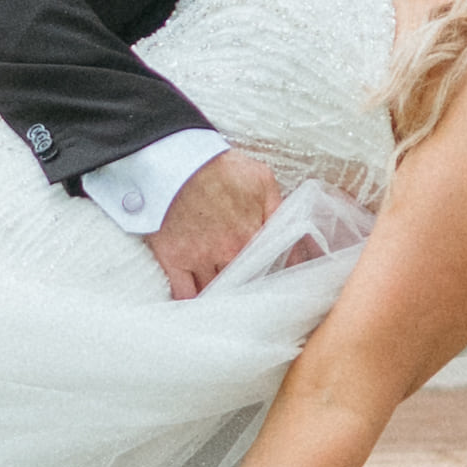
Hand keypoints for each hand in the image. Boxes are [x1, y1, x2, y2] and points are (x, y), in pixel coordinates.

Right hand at [144, 155, 280, 299]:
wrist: (175, 161)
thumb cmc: (218, 168)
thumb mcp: (261, 180)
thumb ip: (279, 209)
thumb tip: (293, 232)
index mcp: (252, 237)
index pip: (269, 270)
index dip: (272, 278)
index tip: (274, 283)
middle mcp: (228, 255)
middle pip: (243, 285)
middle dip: (248, 291)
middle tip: (252, 296)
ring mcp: (199, 259)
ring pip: (216, 292)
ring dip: (222, 298)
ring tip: (228, 302)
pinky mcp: (173, 259)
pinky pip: (184, 294)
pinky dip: (193, 302)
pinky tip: (200, 305)